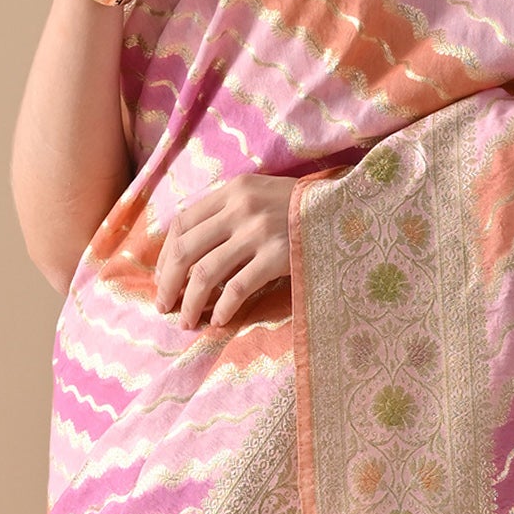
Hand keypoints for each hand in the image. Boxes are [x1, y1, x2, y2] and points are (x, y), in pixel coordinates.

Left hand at [154, 174, 294, 328]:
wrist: (350, 211)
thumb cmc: (303, 209)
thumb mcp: (262, 195)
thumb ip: (230, 213)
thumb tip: (191, 252)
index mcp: (232, 191)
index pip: (182, 223)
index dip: (165, 256)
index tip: (163, 279)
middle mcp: (241, 208)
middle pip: (185, 250)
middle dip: (168, 284)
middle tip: (164, 307)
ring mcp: (259, 232)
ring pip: (204, 272)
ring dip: (190, 302)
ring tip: (186, 321)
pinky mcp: (277, 257)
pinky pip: (237, 287)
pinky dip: (223, 307)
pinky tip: (219, 321)